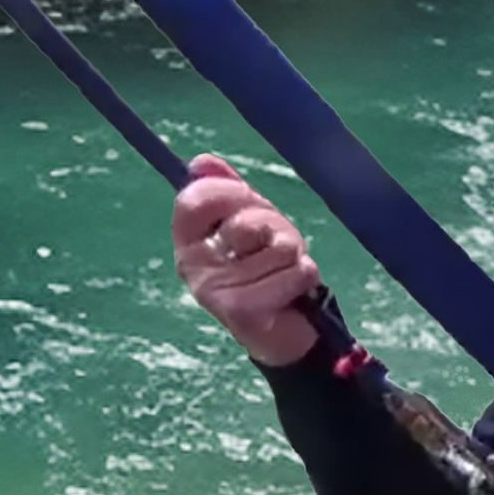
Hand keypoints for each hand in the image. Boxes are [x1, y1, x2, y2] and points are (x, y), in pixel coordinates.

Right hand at [169, 163, 330, 367]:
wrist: (285, 332)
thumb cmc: (266, 270)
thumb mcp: (251, 223)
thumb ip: (228, 191)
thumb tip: (201, 161)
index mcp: (189, 243)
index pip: (193, 201)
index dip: (228, 193)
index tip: (246, 199)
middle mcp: (192, 268)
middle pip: (243, 221)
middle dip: (271, 226)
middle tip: (272, 246)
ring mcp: (214, 291)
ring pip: (278, 246)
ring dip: (294, 254)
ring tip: (284, 272)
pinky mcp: (242, 311)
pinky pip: (294, 271)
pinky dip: (305, 275)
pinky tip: (293, 292)